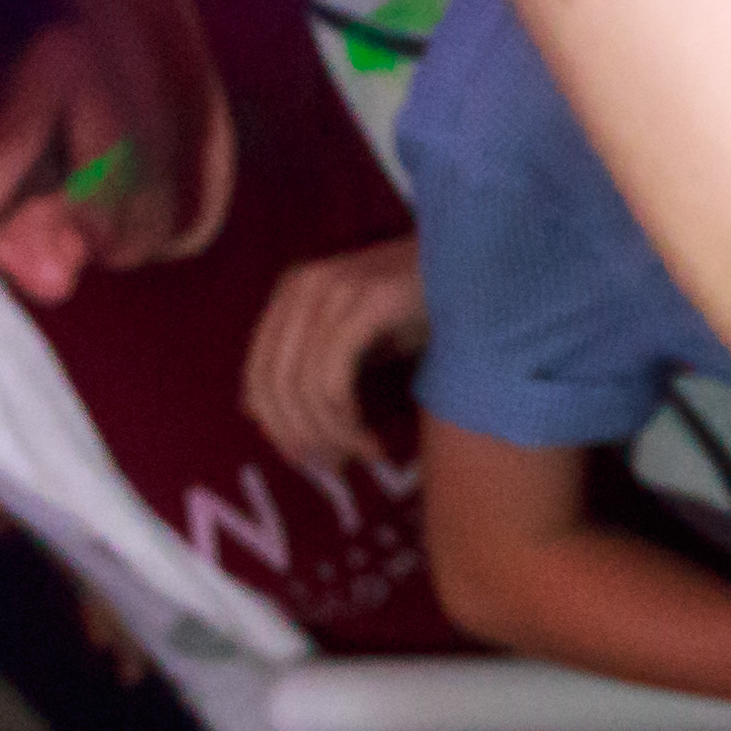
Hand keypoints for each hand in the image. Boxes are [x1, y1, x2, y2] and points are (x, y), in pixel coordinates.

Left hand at [243, 237, 427, 472]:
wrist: (478, 263)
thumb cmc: (419, 305)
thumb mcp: (355, 335)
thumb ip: (311, 364)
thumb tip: (253, 414)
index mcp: (291, 293)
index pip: (256, 374)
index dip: (274, 427)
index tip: (308, 460)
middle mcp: (302, 287)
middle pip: (273, 384)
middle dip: (300, 437)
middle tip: (335, 467)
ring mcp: (333, 289)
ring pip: (303, 387)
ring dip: (330, 434)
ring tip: (364, 454)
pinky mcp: (366, 300)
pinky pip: (333, 378)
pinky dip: (346, 420)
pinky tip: (373, 437)